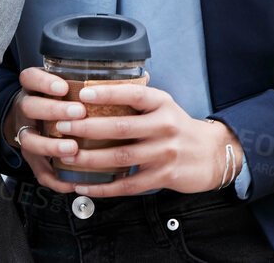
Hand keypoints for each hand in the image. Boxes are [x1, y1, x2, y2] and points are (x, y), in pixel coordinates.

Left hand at [6, 67, 243, 196]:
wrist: (211, 154)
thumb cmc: (175, 126)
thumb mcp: (161, 105)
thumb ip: (134, 98)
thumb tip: (92, 86)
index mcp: (161, 103)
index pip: (133, 94)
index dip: (107, 93)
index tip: (82, 93)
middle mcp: (165, 126)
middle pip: (120, 127)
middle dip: (87, 128)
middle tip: (62, 126)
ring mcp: (165, 153)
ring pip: (121, 157)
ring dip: (90, 158)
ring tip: (66, 155)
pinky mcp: (164, 177)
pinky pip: (129, 184)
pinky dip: (105, 187)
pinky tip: (84, 185)